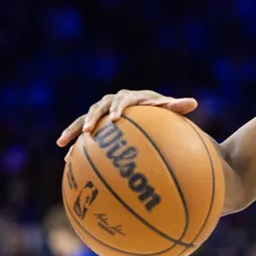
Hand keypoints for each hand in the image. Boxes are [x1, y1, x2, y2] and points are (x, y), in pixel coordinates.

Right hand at [57, 89, 197, 146]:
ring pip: (84, 119)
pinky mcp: (95, 124)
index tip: (115, 119)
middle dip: (91, 119)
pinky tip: (66, 159)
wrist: (146, 110)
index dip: (118, 108)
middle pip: (98, 107)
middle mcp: (112, 102)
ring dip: (73, 130)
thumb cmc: (160, 110)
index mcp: (130, 97)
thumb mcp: (168, 109)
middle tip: (88, 131)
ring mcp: (101, 112)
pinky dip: (74, 144)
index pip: (123, 100)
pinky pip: (82, 133)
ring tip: (62, 143)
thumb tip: (193, 103)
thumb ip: (177, 106)